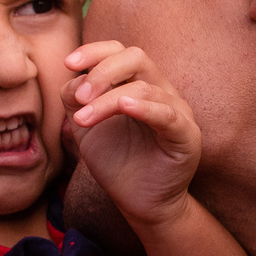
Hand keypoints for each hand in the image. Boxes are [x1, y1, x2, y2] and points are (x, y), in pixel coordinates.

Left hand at [62, 42, 200, 228]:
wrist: (138, 203)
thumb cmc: (116, 163)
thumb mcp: (86, 128)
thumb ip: (76, 100)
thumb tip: (71, 78)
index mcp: (137, 84)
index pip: (120, 52)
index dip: (94, 51)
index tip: (68, 64)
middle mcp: (160, 91)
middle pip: (137, 58)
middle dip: (102, 71)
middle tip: (80, 96)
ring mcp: (176, 111)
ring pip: (146, 87)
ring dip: (108, 100)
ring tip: (83, 119)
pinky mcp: (187, 136)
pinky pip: (168, 114)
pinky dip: (146, 107)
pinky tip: (125, 107)